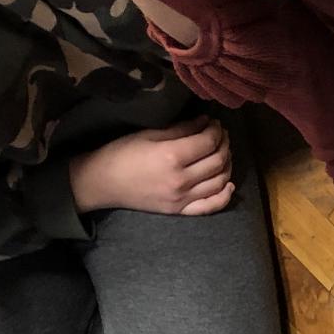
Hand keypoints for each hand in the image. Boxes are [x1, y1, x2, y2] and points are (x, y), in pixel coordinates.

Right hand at [69, 118, 235, 215]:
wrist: (103, 182)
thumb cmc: (122, 153)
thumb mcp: (149, 134)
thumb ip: (181, 129)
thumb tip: (205, 122)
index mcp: (172, 157)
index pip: (208, 142)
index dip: (216, 130)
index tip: (215, 123)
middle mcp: (182, 180)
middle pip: (217, 161)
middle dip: (224, 144)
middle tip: (221, 135)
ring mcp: (183, 198)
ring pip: (219, 181)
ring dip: (227, 164)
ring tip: (223, 152)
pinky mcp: (180, 211)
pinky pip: (211, 206)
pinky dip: (225, 196)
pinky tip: (229, 184)